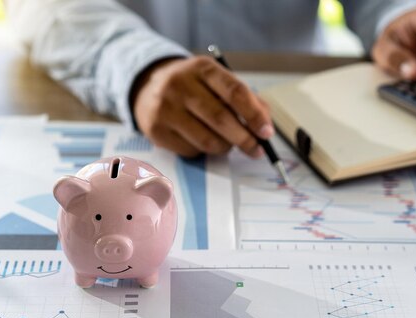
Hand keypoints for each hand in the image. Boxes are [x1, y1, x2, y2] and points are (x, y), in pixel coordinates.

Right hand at [131, 56, 273, 157]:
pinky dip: (203, 151)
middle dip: (244, 139)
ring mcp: (165, 108)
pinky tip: (200, 140)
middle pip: (221, 119)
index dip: (254, 115)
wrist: (148, 87)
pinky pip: (191, 151)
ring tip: (227, 143)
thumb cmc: (193, 87)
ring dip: (225, 147)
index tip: (267, 132)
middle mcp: (180, 85)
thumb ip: (246, 99)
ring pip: (207, 140)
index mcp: (202, 68)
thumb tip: (265, 126)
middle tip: (256, 149)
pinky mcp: (156, 130)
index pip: (234, 92)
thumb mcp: (217, 82)